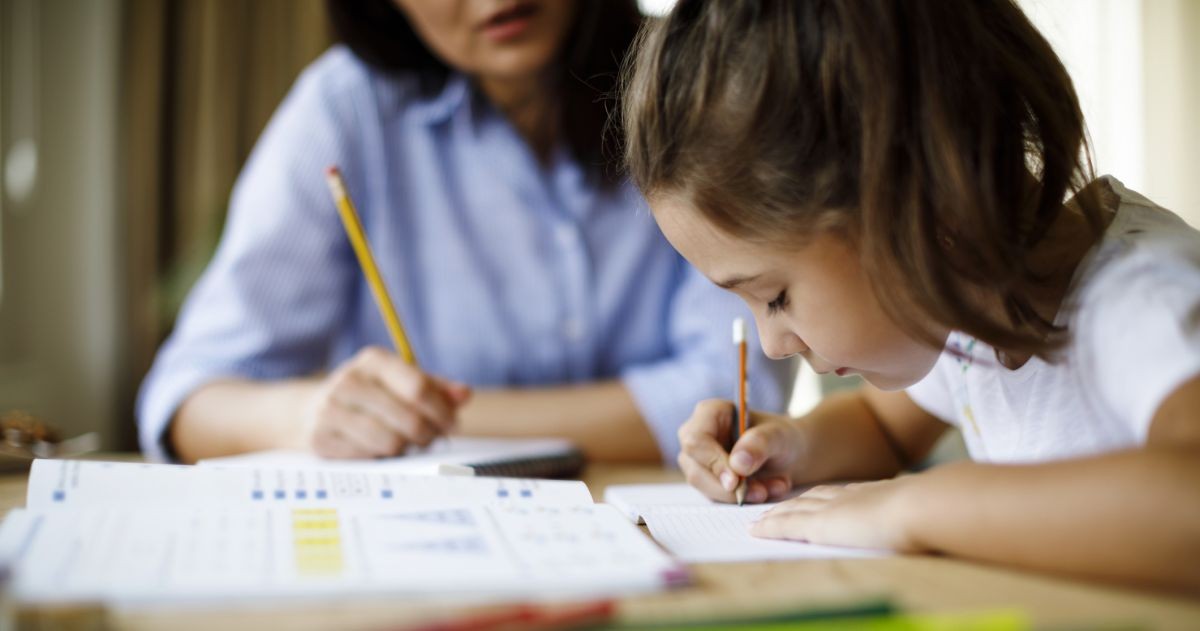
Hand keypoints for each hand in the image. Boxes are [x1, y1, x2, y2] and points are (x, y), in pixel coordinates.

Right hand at [300, 347, 470, 457]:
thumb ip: (435, 387)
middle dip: (429, 433)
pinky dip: (383, 458)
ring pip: (390, 442)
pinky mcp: (320, 439)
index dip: (442, 410)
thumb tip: (464, 394)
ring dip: (408, 448)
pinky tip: (383, 450)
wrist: (309, 412)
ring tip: (409, 444)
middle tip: (433, 438)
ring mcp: (330, 410)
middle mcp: (348, 381)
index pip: (418, 387)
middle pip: (408, 418)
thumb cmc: (370, 396)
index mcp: (373, 361)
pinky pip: (369, 457)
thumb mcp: (399, 382)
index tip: (452, 424)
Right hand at [676, 399, 803, 503]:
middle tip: (762, 492)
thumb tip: (737, 465)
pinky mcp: (708, 481)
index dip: (713, 463)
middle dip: (729, 488)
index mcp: (709, 413)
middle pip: (696, 470)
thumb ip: (759, 444)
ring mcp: (700, 461)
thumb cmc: (782, 437)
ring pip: (706, 488)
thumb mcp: (779, 436)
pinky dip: (744, 499)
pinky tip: (768, 490)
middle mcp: (697, 436)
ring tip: (772, 488)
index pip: (696, 441)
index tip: (736, 481)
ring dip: (740, 495)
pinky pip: (718, 498)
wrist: (791, 455)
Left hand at [750, 477, 922, 551]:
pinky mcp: (821, 525)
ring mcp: (833, 509)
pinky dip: (770, 527)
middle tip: (776, 507)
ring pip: (795, 509)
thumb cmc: (934, 512)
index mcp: (874, 494)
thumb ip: (921, 512)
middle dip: (793, 502)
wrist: (922, 506)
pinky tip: (756, 530)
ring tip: (762, 519)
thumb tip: (936, 519)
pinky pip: (787, 525)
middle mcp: (849, 497)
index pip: (841, 494)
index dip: (823, 498)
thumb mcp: (927, 509)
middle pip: (813, 497)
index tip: (812, 500)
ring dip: (776, 514)